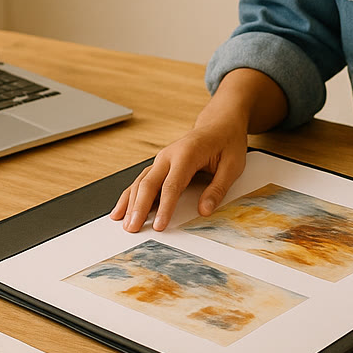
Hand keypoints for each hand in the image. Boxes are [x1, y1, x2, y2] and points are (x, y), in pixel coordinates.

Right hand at [109, 114, 248, 232]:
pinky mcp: (159, 165)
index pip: (172, 185)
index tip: (159, 226)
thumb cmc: (227, 143)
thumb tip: (204, 210)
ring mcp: (161, 160)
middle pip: (149, 184)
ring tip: (125, 224)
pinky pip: (141, 181)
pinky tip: (120, 210)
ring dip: (131, 204)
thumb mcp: (232, 165)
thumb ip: (218, 189)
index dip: (164, 207)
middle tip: (133, 228)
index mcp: (187, 154)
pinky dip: (130, 196)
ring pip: (140, 183)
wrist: (219, 124)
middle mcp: (169, 155)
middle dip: (139, 208)